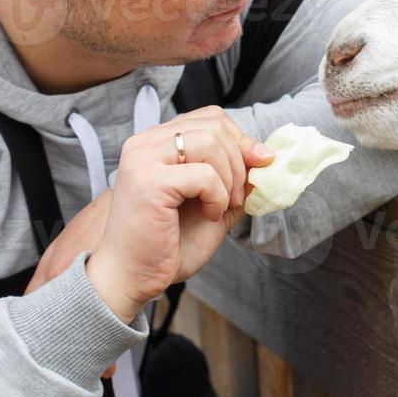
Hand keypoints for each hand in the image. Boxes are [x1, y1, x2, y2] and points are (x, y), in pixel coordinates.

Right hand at [29, 106, 271, 321]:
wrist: (131, 278)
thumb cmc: (167, 245)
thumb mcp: (212, 204)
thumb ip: (235, 180)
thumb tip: (266, 158)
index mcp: (156, 143)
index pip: (209, 118)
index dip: (240, 139)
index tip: (258, 165)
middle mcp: (144, 144)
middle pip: (213, 125)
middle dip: (239, 160)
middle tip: (238, 196)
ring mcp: (143, 159)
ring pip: (210, 142)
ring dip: (229, 178)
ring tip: (221, 207)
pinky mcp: (148, 181)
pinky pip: (204, 174)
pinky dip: (217, 197)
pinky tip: (208, 215)